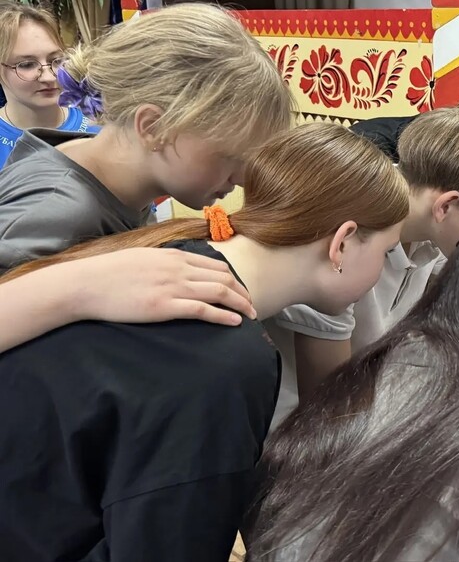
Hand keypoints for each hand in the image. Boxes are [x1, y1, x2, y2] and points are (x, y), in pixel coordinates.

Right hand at [71, 248, 255, 325]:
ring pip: (220, 292)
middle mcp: (179, 269)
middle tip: (252, 305)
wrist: (86, 284)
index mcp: (174, 256)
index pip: (216, 265)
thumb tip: (179, 269)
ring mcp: (174, 287)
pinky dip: (224, 316)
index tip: (241, 290)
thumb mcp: (143, 258)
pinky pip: (204, 310)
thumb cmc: (109, 273)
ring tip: (251, 315)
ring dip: (240, 305)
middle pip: (224, 278)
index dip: (234, 279)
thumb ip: (165, 263)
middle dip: (243, 293)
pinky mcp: (166, 306)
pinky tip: (235, 322)